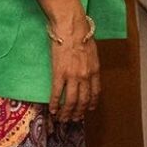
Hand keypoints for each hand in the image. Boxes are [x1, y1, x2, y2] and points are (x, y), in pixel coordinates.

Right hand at [34, 0, 100, 122]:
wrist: (71, 27)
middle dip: (79, 112)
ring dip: (67, 112)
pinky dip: (54, 104)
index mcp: (95, 70)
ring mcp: (72, 76)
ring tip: (63, 119)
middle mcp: (85, 76)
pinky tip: (52, 110)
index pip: (95, 93)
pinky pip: (56, 93)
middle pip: (83, 100)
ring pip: (70, 101)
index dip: (91, 103)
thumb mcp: (93, 52)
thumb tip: (89, 73)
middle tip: (74, 119)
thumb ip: (91, 65)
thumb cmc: (82, 35)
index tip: (88, 110)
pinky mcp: (59, 74)